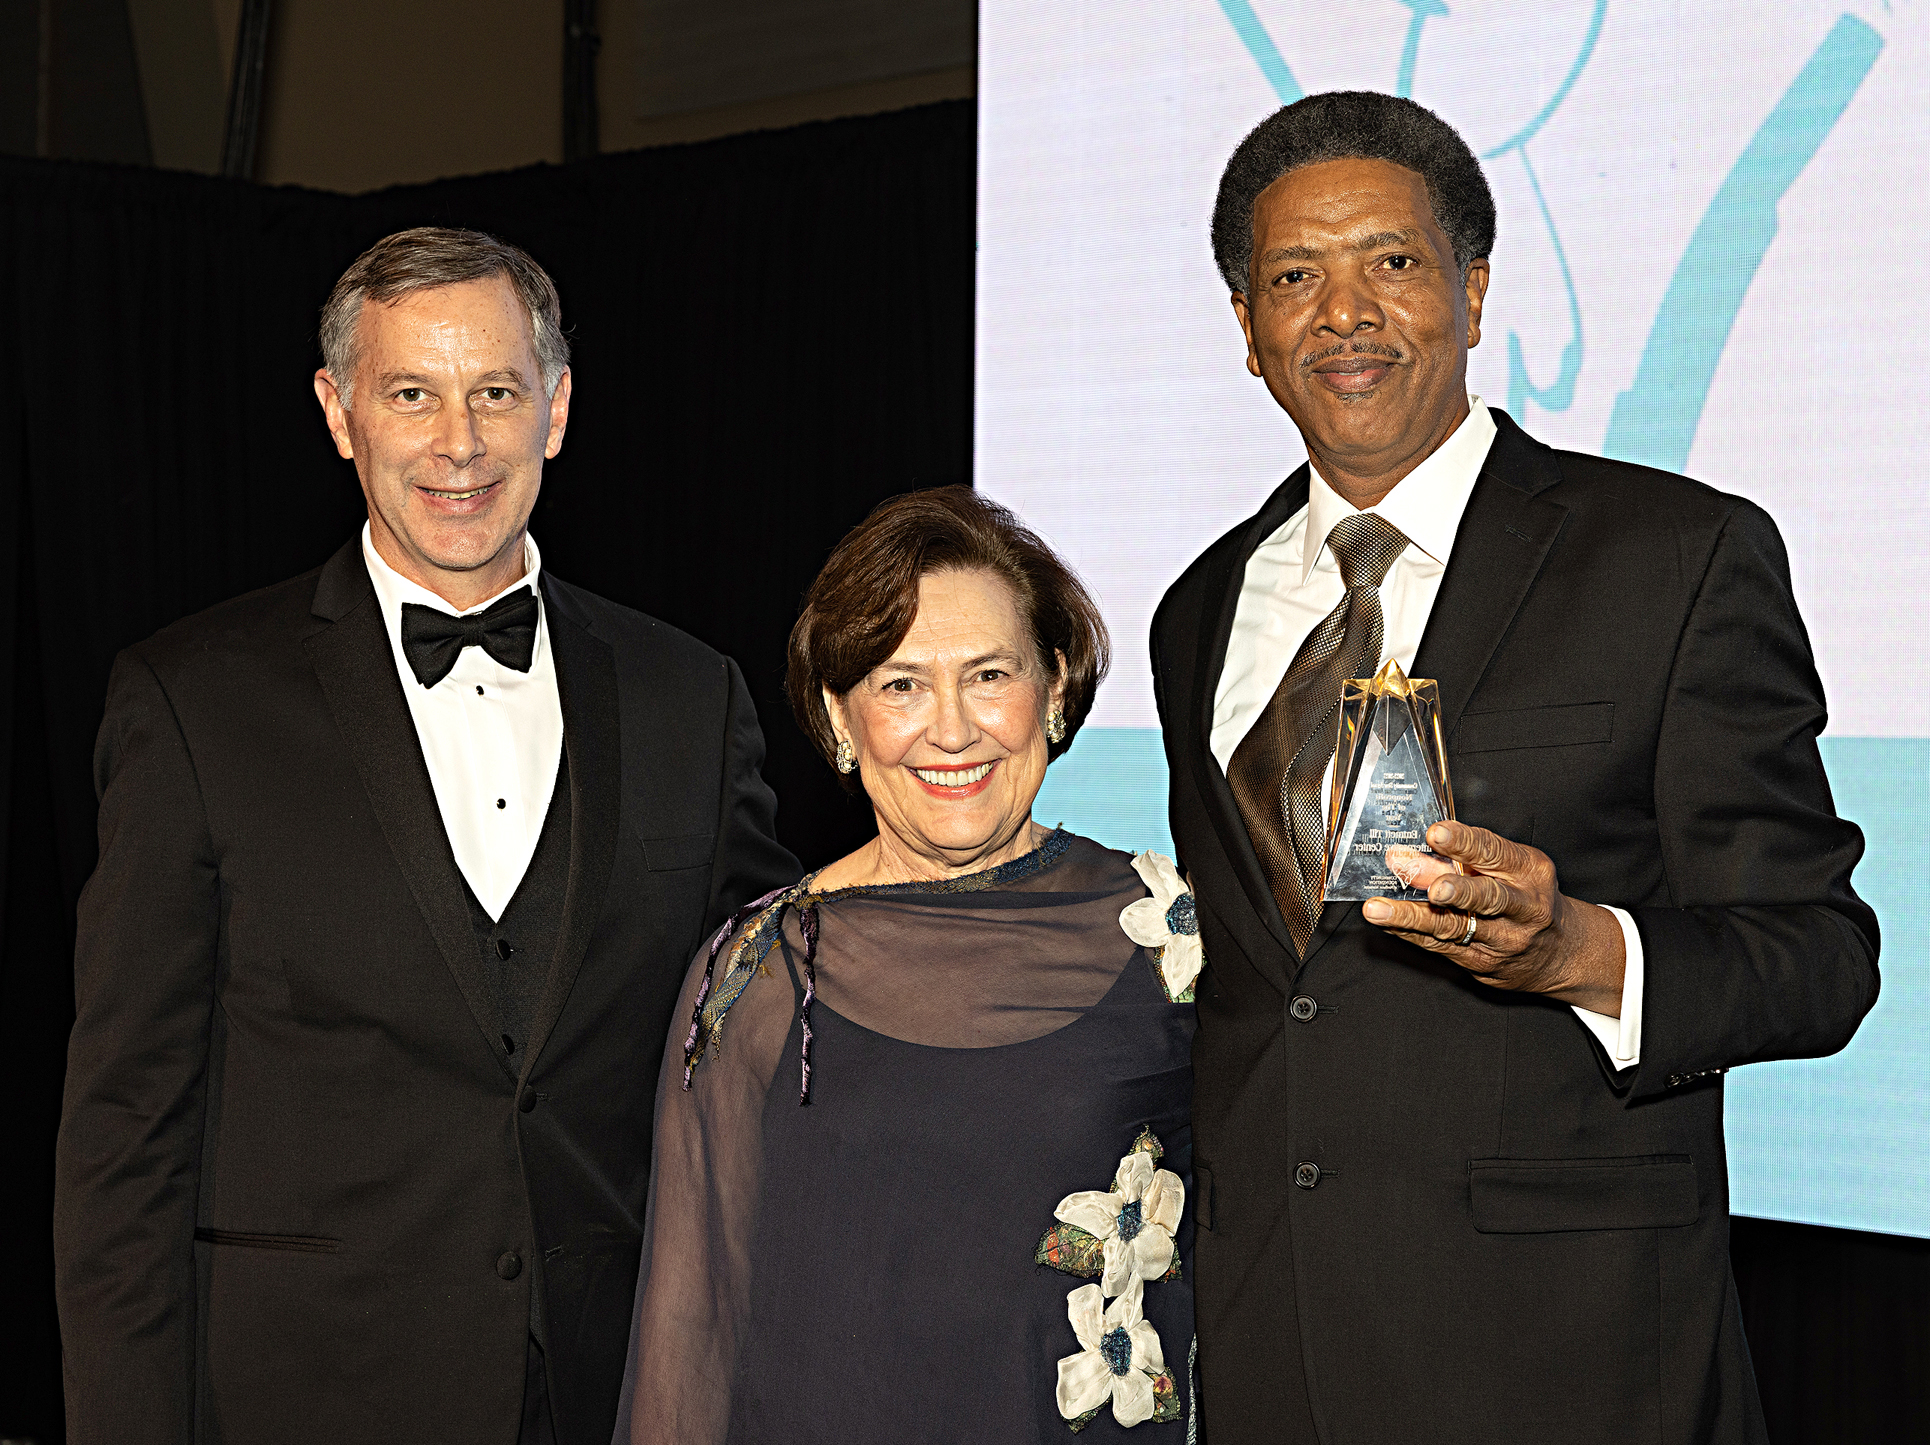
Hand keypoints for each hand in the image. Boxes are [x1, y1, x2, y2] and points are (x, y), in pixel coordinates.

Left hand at [1359, 820, 1625, 1014]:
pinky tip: (1387, 924)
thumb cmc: (1527, 896)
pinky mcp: (1485, 965)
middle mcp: (1523, 907)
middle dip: (1457, 891)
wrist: (1562, 952)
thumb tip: (1409, 855)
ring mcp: (1505, 941)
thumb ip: (1462, 859)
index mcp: (1529, 872)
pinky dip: (1412, 934)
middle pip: (1487, 898)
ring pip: (1455, 927)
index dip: (1464, 843)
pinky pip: (1443, 948)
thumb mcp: (1508, 868)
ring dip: (1412, 918)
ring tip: (1377, 911)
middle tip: (1433, 888)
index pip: (1495, 853)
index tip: (1436, 833)